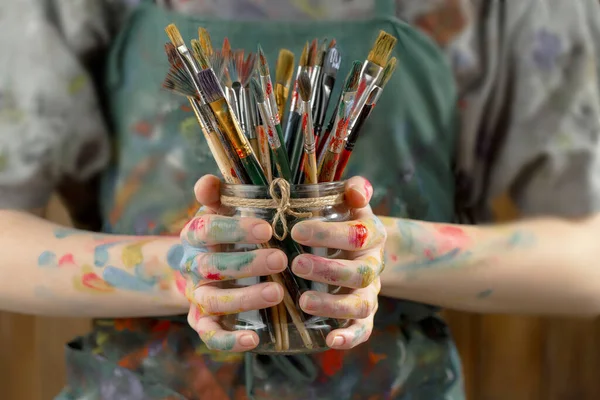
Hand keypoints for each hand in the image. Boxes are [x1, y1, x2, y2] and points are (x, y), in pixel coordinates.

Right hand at [180, 175, 287, 351]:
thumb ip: (217, 193)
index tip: (267, 229)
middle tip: (281, 260)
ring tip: (277, 294)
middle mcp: (192, 265)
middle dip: (248, 264)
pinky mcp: (203, 322)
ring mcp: (197, 296)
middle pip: (213, 267)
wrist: (199, 268)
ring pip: (214, 300)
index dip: (235, 229)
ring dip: (244, 299)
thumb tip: (209, 181)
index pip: (207, 229)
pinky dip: (229, 341)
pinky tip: (253, 340)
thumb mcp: (220, 208)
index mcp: (194, 234)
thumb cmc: (223, 232)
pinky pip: (211, 335)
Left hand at [290, 177, 385, 348]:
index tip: (296, 230)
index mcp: (371, 235)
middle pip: (361, 272)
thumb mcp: (348, 202)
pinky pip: (363, 330)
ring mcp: (370, 293)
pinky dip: (350, 337)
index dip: (328, 233)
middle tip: (295, 264)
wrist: (358, 248)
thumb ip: (353, 191)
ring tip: (304, 301)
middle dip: (328, 270)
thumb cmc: (343, 221)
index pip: (357, 234)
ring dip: (333, 305)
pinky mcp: (363, 316)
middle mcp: (373, 265)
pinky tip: (330, 340)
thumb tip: (356, 189)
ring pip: (360, 303)